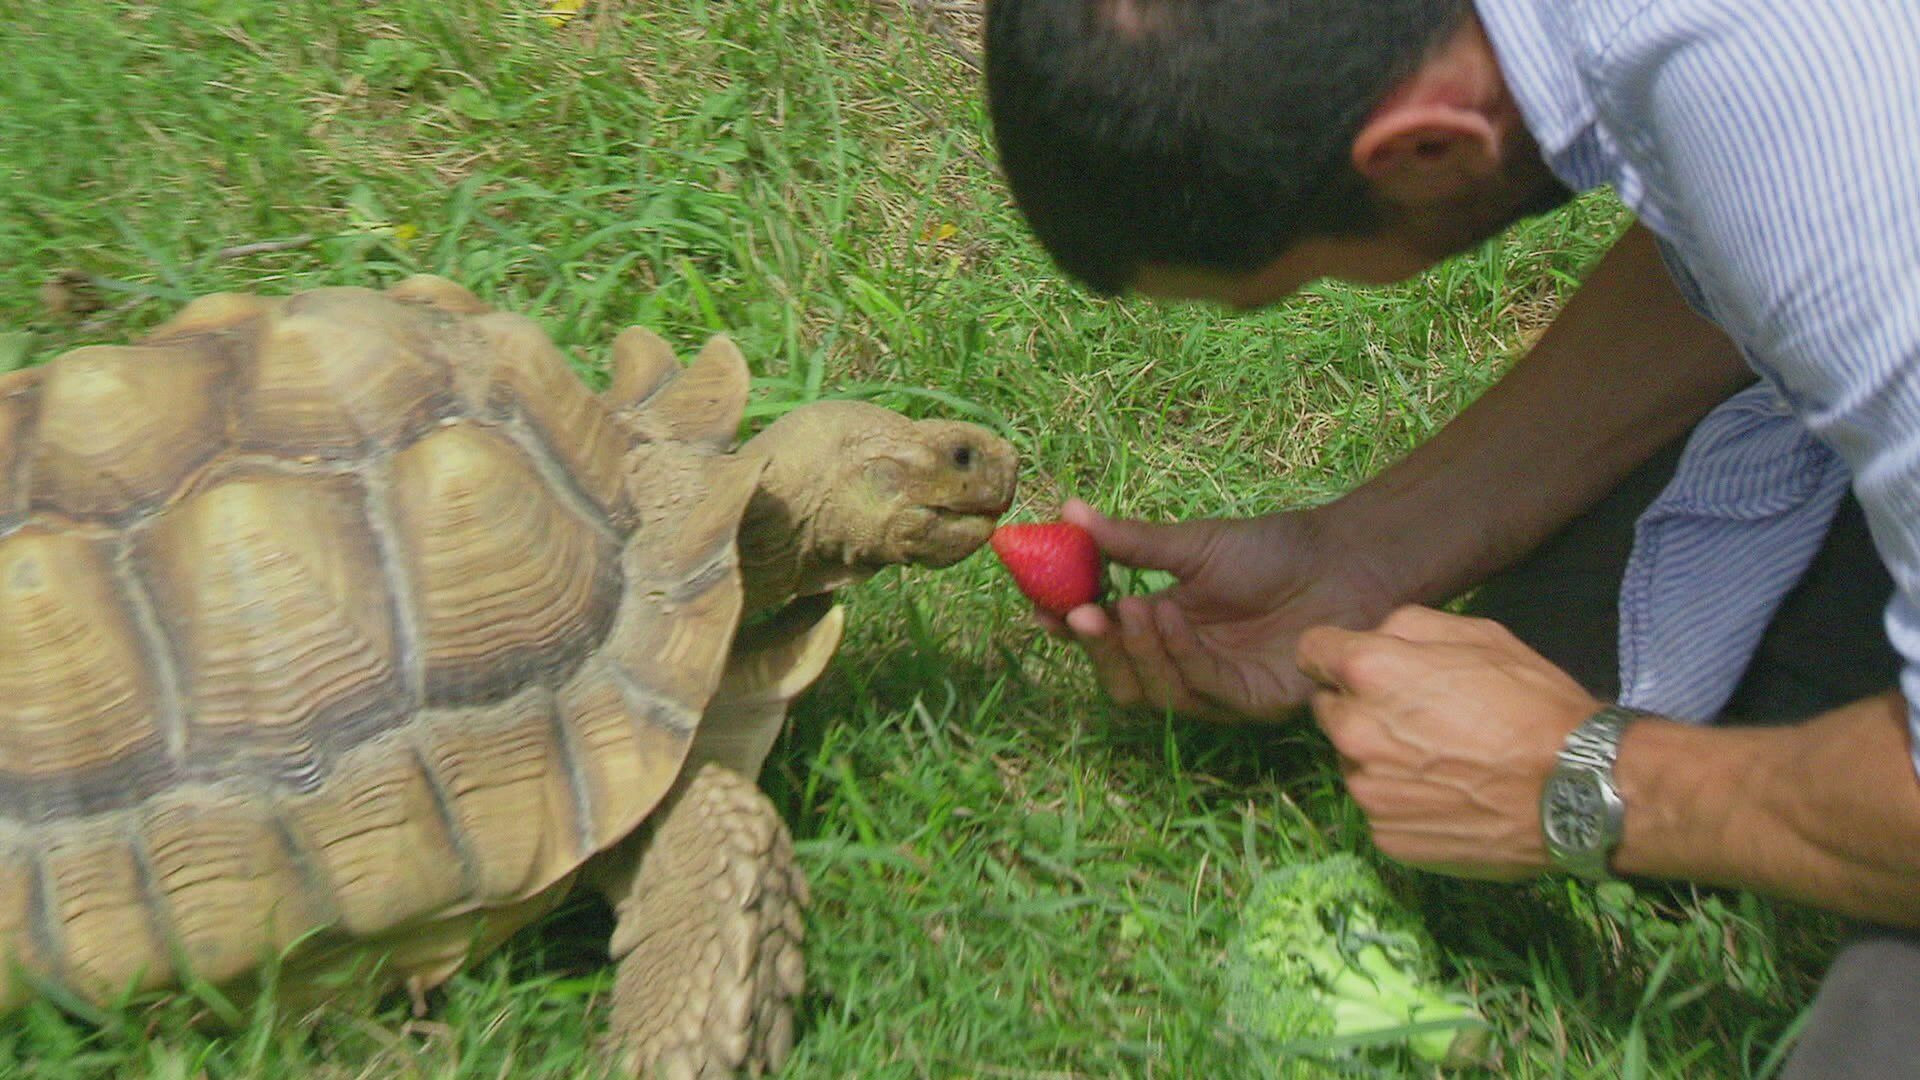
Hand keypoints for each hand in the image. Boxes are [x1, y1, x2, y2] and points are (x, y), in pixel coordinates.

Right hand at [1039, 498, 1401, 719]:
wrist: (1342, 562)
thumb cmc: (1274, 550)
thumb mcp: (1193, 543)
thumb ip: (1132, 541)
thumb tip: (1068, 511)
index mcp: (1162, 624)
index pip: (1103, 639)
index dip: (1068, 629)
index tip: (1039, 607)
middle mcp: (1182, 663)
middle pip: (1119, 677)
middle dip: (1095, 649)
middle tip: (1080, 613)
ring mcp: (1215, 687)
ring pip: (1152, 692)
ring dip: (1137, 651)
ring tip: (1134, 605)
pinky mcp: (1249, 703)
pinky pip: (1199, 688)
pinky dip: (1179, 653)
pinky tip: (1173, 616)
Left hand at [1295, 605, 1599, 879]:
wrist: (1577, 790)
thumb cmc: (1533, 702)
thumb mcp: (1479, 636)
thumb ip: (1408, 628)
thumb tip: (1373, 637)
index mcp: (1371, 672)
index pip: (1312, 652)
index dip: (1337, 655)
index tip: (1362, 666)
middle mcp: (1354, 731)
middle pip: (1331, 710)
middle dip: (1362, 707)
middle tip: (1418, 716)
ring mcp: (1367, 790)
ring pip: (1354, 761)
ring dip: (1380, 756)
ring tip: (1442, 761)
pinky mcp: (1385, 836)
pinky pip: (1379, 807)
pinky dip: (1402, 801)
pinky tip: (1448, 796)